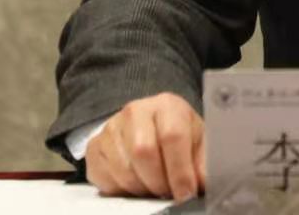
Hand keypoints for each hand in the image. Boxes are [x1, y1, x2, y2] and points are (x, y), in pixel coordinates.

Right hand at [85, 92, 206, 199]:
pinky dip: (121, 189)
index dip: (180, 171)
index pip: (172, 136)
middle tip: (168, 192)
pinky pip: (103, 177)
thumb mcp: (198, 144)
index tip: (186, 193)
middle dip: (159, 182)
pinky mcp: (95, 146)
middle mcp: (136, 111)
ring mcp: (112, 127)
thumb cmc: (178, 137)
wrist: (152, 129)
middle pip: (143, 152)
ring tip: (154, 187)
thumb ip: (204, 163)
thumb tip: (203, 182)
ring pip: (123, 168)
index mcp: (167, 105)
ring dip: (141, 188)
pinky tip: (135, 183)